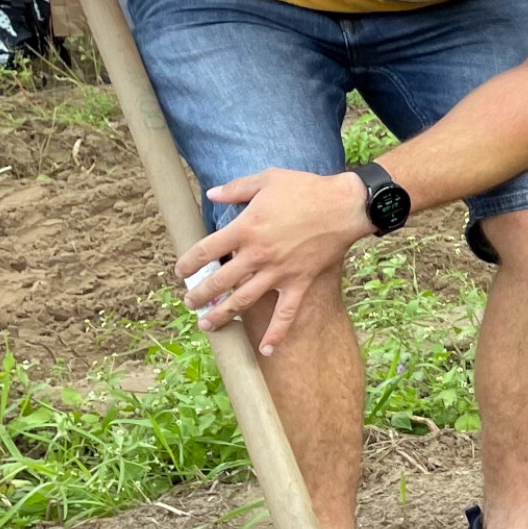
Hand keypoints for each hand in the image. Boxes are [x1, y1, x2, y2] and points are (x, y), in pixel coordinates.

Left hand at [177, 169, 376, 355]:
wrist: (345, 205)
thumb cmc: (307, 188)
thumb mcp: (268, 179)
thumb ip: (236, 188)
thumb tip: (212, 194)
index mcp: (245, 229)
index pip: (205, 251)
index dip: (188, 263)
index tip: (182, 271)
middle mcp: (257, 255)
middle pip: (219, 281)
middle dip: (199, 295)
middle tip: (189, 302)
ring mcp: (278, 272)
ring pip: (243, 301)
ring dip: (221, 315)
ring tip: (206, 324)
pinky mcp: (300, 282)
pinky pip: (286, 313)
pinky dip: (276, 333)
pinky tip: (266, 349)